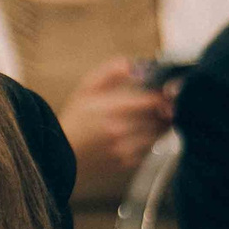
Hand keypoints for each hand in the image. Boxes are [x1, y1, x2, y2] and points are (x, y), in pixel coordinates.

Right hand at [59, 58, 171, 186]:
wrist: (61, 155)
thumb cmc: (75, 119)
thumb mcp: (87, 88)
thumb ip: (110, 72)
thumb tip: (134, 64)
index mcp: (110, 109)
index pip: (152, 101)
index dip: (164, 95)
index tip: (165, 90)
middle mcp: (119, 131)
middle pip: (159, 118)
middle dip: (165, 108)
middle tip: (166, 102)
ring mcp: (124, 149)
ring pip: (158, 134)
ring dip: (161, 124)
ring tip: (156, 116)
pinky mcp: (126, 163)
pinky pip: (150, 149)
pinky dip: (152, 140)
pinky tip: (144, 133)